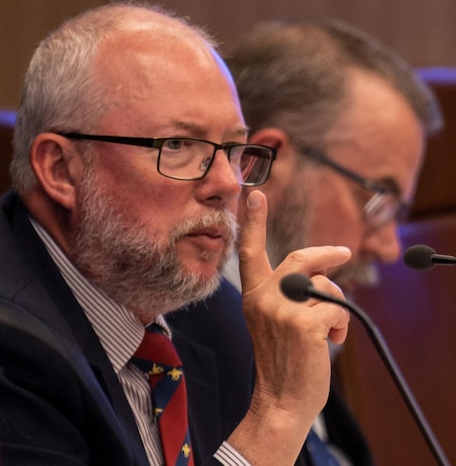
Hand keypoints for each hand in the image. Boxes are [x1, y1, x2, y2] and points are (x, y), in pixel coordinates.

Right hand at [227, 190, 350, 463]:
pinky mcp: (304, 323)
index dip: (254, 221)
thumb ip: (286, 293)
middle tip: (343, 254)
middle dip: (328, 255)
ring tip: (326, 332)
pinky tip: (330, 343)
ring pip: (326, 287)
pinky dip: (341, 327)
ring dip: (335, 306)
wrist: (280, 399)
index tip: (254, 194)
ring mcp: (282, 310)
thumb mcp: (274, 320)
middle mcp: (263, 298)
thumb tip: (320, 274)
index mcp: (253, 295)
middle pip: (303, 260)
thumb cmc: (283, 361)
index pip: (250, 251)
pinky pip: (337, 310)